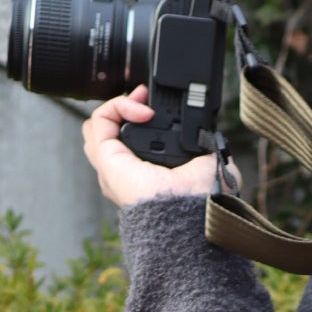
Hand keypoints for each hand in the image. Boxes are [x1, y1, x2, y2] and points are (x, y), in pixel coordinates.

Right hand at [81, 84, 239, 207]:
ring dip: (120, 105)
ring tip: (143, 102)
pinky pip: (100, 120)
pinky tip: (142, 110)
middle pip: (111, 133)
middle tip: (147, 100)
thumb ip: (210, 153)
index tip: (160, 107)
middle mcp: (128, 174)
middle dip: (127, 109)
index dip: (142, 119)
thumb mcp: (212, 168)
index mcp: (150, 179)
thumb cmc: (203, 200)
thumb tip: (212, 142)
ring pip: (99, 127)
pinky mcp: (107, 158)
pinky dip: (118, 105)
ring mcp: (114, 166)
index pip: (133, 143)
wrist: (190, 211)